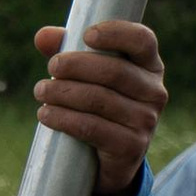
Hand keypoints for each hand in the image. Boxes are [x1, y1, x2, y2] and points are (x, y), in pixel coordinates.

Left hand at [32, 20, 164, 195]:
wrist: (112, 161)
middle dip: (77, 65)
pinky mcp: (131, 147)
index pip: (143, 40)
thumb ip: (69, 51)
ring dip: (64, 93)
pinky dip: (64, 119)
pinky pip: (92, 128)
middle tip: (52, 66)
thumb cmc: (100, 105)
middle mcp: (155, 92)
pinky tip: (46, 113)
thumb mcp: (90, 76)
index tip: (87, 35)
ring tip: (41, 90)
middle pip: (114, 71)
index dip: (117, 34)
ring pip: (99, 100)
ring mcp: (146, 121)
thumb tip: (42, 36)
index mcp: (150, 66)